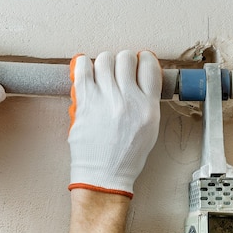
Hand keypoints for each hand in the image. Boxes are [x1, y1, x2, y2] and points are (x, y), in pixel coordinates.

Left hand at [68, 50, 161, 197]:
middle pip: (126, 58)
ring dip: (104, 61)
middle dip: (123, 60)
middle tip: (119, 69)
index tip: (138, 61)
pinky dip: (84, 64)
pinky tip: (86, 68)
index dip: (143, 59)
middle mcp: (128, 100)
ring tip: (103, 70)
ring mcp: (105, 99)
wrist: (103, 175)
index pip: (149, 66)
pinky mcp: (85, 102)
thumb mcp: (149, 128)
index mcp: (147, 107)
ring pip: (105, 59)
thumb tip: (138, 78)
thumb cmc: (126, 156)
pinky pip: (83, 69)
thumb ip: (147, 102)